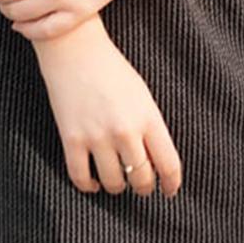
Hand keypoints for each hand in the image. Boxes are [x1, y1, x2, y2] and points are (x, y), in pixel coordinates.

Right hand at [32, 17, 182, 197]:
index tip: (169, 191)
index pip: (168, 164)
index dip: (171, 184)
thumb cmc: (112, 70)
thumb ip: (150, 128)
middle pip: (141, 178)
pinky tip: (93, 183)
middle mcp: (125, 131)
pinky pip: (81, 177)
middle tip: (141, 187)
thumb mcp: (143, 96)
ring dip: (117, 187)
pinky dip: (89, 186)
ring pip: (114, 183)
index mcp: (149, 118)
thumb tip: (155, 162)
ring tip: (116, 180)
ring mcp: (97, 137)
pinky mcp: (72, 139)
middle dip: (143, 188)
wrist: (75, 50)